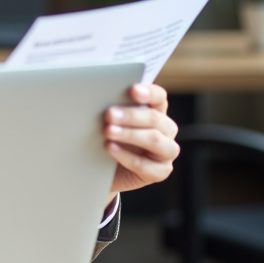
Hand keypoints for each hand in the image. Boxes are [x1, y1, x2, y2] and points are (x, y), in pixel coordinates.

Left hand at [102, 83, 179, 208]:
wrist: (100, 168)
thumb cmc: (107, 136)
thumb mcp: (110, 120)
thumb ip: (113, 107)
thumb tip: (97, 95)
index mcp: (156, 110)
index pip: (158, 97)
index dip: (148, 93)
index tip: (132, 90)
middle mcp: (165, 130)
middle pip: (155, 119)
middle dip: (131, 115)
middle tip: (109, 114)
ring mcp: (166, 152)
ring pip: (154, 140)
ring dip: (130, 134)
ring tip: (108, 131)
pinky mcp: (160, 172)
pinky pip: (146, 165)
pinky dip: (126, 156)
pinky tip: (110, 148)